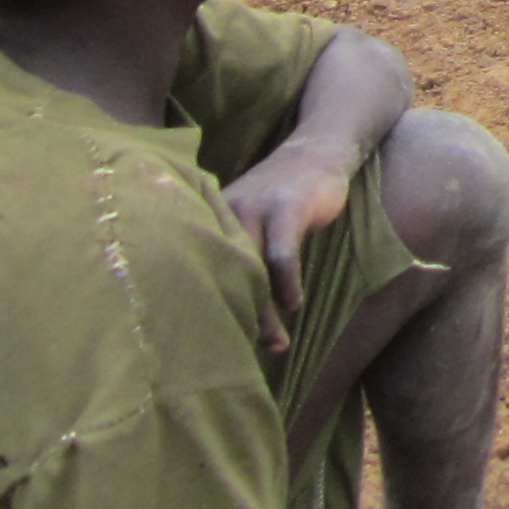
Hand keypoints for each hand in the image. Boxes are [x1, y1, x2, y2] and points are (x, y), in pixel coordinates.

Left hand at [213, 135, 361, 350]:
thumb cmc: (280, 198)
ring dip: (262, 313)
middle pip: (218, 277)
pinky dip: (287, 284)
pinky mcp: (285, 207)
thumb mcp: (250, 224)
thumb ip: (236, 259)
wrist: (315, 152)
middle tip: (238, 356)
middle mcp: (221, 215)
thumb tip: (226, 312)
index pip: (192, 273)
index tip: (204, 350)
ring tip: (275, 344)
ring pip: (248, 272)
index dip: (199, 312)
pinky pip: (281, 255)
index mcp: (205, 222)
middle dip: (229, 321)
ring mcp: (253, 209)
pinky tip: (294, 304)